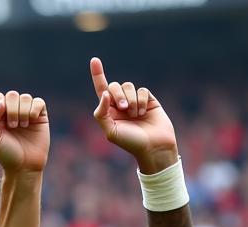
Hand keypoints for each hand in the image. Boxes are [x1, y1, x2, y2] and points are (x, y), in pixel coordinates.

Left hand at [0, 76, 48, 174]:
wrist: (24, 166)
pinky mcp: (38, 112)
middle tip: (11, 127)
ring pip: (21, 97)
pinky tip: (32, 121)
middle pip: (6, 95)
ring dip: (21, 113)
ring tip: (21, 127)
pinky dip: (33, 111)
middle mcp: (6, 111)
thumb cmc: (6, 155)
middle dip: (9, 111)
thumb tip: (0, 103)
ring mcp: (23, 110)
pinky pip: (36, 101)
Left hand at [90, 57, 177, 173]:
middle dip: (118, 95)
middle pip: (114, 87)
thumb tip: (104, 94)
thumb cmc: (130, 142)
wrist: (153, 146)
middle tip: (124, 109)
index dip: (97, 75)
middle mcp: (120, 105)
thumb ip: (101, 114)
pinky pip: (142, 90)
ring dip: (131, 100)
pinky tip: (144, 112)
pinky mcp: (148, 99)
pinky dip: (141, 101)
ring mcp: (134, 101)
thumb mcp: (110, 132)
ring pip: (128, 86)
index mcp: (108, 112)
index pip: (101, 90)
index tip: (94, 60)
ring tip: (135, 114)